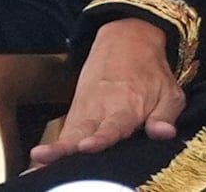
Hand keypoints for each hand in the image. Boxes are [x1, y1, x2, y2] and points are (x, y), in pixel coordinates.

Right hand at [27, 18, 183, 166]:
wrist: (126, 40)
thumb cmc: (151, 71)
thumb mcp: (169, 91)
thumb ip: (165, 115)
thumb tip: (163, 133)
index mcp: (126, 107)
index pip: (111, 128)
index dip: (99, 139)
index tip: (86, 147)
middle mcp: (100, 110)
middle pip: (80, 134)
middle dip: (65, 149)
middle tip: (45, 160)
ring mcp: (85, 112)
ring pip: (67, 134)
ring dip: (53, 151)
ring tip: (36, 164)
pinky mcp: (76, 114)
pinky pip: (63, 134)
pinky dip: (51, 149)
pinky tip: (38, 165)